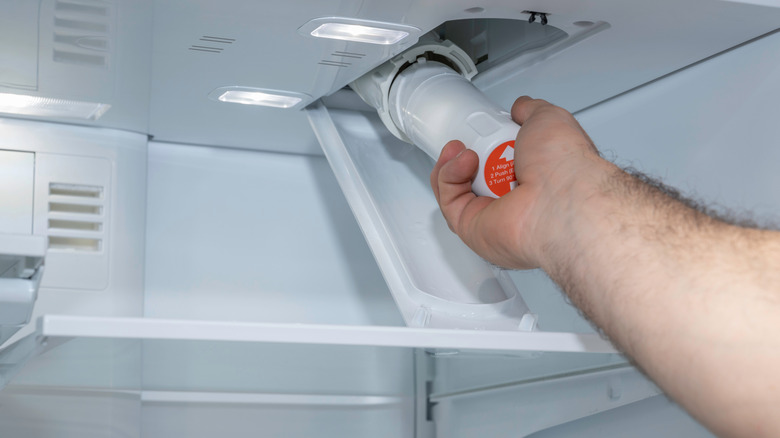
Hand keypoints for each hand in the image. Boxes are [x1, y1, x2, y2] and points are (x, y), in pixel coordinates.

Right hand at [430, 96, 610, 269]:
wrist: (560, 196)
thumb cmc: (564, 166)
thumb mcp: (549, 119)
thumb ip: (531, 111)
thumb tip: (520, 108)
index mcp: (535, 179)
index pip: (500, 164)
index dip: (486, 145)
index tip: (479, 129)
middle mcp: (514, 201)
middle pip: (473, 177)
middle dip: (464, 154)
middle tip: (468, 139)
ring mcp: (492, 217)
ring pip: (455, 190)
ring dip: (452, 164)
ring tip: (465, 149)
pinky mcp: (472, 228)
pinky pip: (448, 201)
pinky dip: (449, 177)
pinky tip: (465, 162)